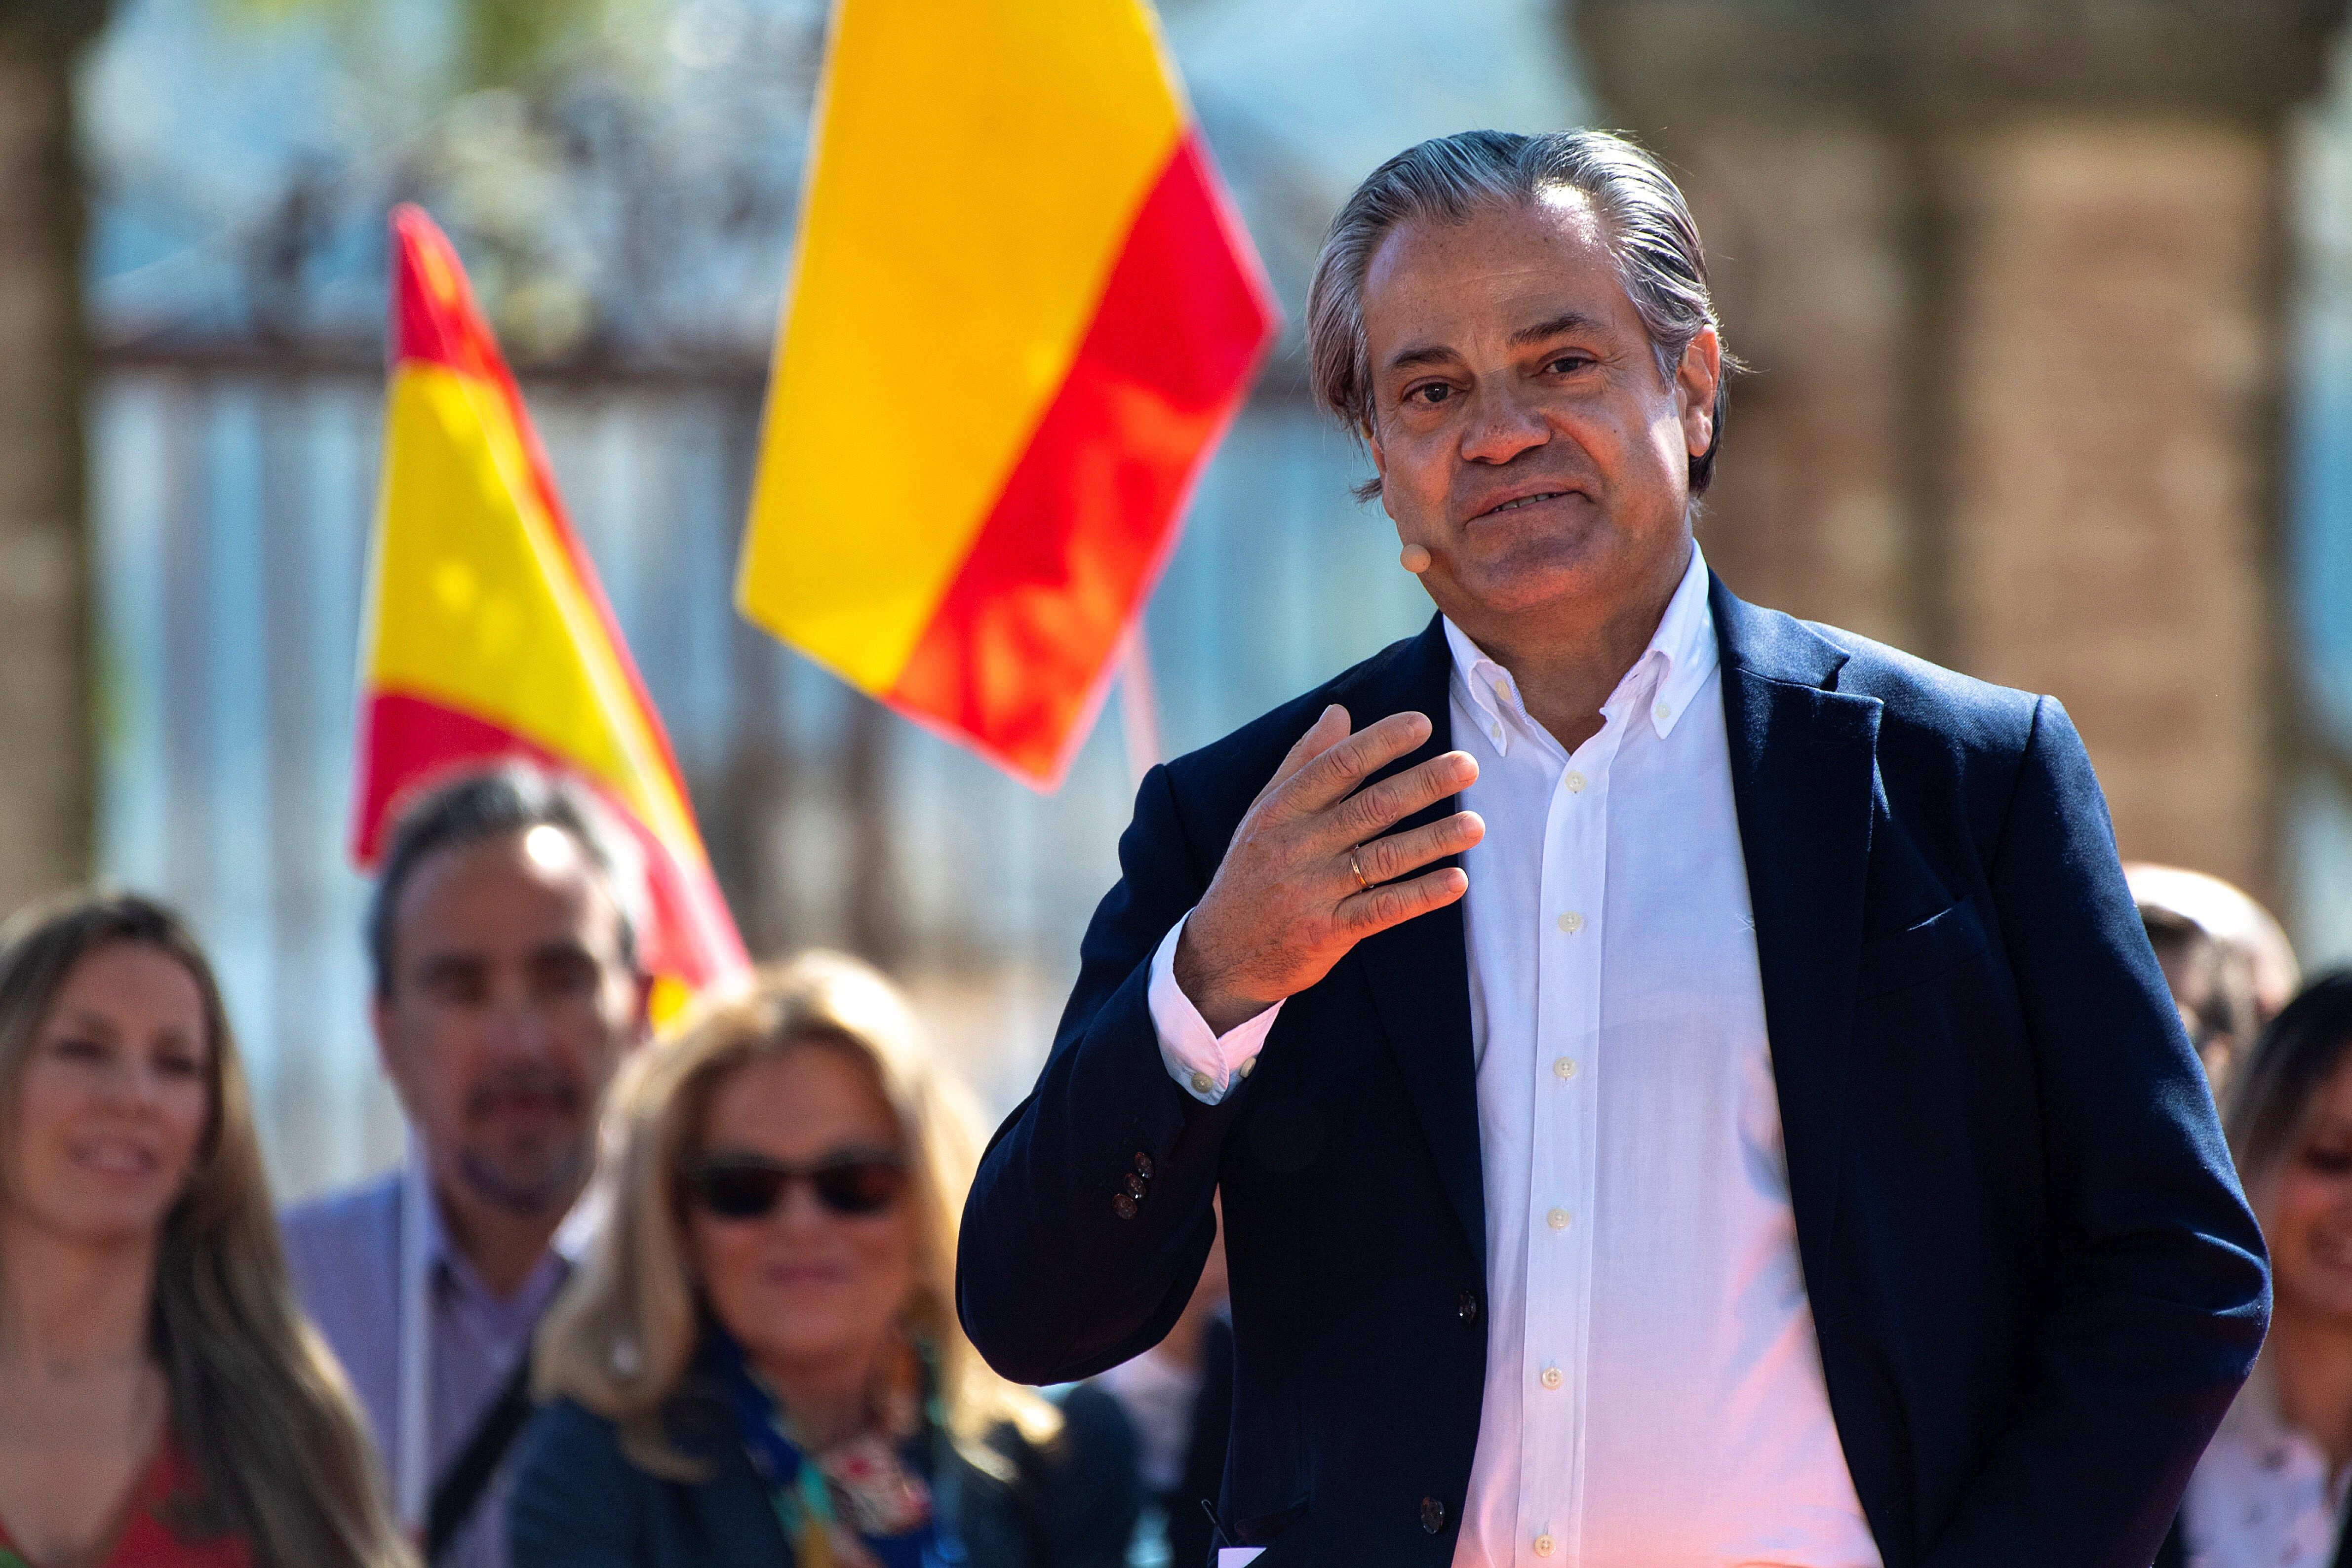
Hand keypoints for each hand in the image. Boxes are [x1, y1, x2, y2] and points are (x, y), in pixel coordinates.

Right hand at [1173, 705, 1482, 1034]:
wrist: (1221, 952)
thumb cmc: (1251, 871)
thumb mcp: (1265, 812)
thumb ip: (1303, 761)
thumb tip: (1339, 711)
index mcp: (1281, 809)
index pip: (1336, 766)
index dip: (1381, 743)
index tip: (1422, 724)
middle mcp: (1295, 845)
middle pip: (1370, 808)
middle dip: (1423, 784)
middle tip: (1468, 766)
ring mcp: (1311, 891)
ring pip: (1383, 858)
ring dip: (1434, 839)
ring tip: (1476, 825)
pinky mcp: (1326, 932)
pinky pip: (1382, 910)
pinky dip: (1421, 895)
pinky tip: (1457, 881)